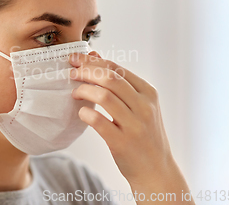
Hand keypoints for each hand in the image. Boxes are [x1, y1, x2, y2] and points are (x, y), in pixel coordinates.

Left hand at [68, 51, 175, 186]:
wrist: (156, 171)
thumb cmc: (143, 135)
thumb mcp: (140, 106)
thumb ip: (120, 85)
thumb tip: (94, 57)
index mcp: (148, 93)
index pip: (117, 68)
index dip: (93, 61)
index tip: (76, 59)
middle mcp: (144, 107)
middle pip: (109, 78)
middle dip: (86, 71)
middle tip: (72, 73)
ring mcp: (134, 125)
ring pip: (103, 96)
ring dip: (84, 90)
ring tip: (75, 93)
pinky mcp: (122, 143)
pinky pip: (98, 121)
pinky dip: (85, 113)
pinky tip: (81, 113)